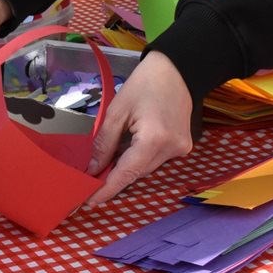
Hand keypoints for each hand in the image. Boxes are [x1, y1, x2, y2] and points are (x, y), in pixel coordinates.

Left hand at [85, 51, 194, 204]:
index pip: (126, 174)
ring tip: (114, 147)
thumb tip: (93, 168)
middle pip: (136, 172)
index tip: (89, 202)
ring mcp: (180, 150)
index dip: (106, 189)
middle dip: (114, 173)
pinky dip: (140, 155)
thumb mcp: (117, 111)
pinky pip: (155, 159)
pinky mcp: (183, 147)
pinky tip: (132, 140)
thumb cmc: (144, 84)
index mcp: (153, 140)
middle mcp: (171, 150)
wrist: (178, 70)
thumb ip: (104, 143)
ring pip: (146, 167)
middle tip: (92, 171)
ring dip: (128, 163)